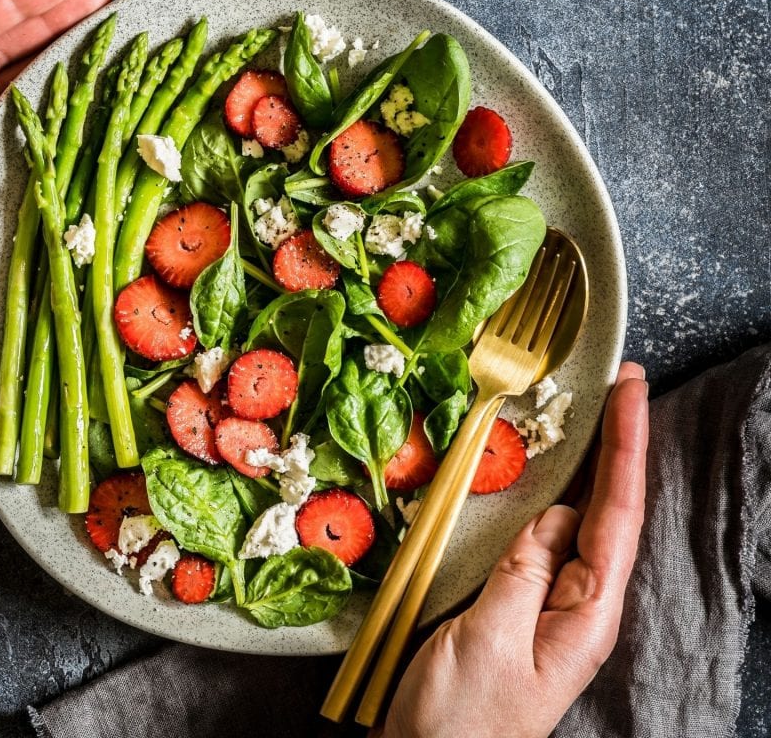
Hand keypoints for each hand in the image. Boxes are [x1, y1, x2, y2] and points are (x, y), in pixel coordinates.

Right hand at [382, 363, 648, 737]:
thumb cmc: (457, 720)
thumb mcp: (487, 640)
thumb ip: (521, 573)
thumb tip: (551, 519)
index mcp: (584, 617)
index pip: (618, 516)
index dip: (626, 447)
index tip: (629, 390)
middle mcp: (575, 607)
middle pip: (607, 510)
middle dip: (616, 445)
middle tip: (617, 383)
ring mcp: (543, 606)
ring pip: (571, 521)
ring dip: (582, 465)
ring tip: (587, 413)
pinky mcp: (510, 607)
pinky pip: (534, 541)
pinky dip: (539, 498)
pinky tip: (537, 480)